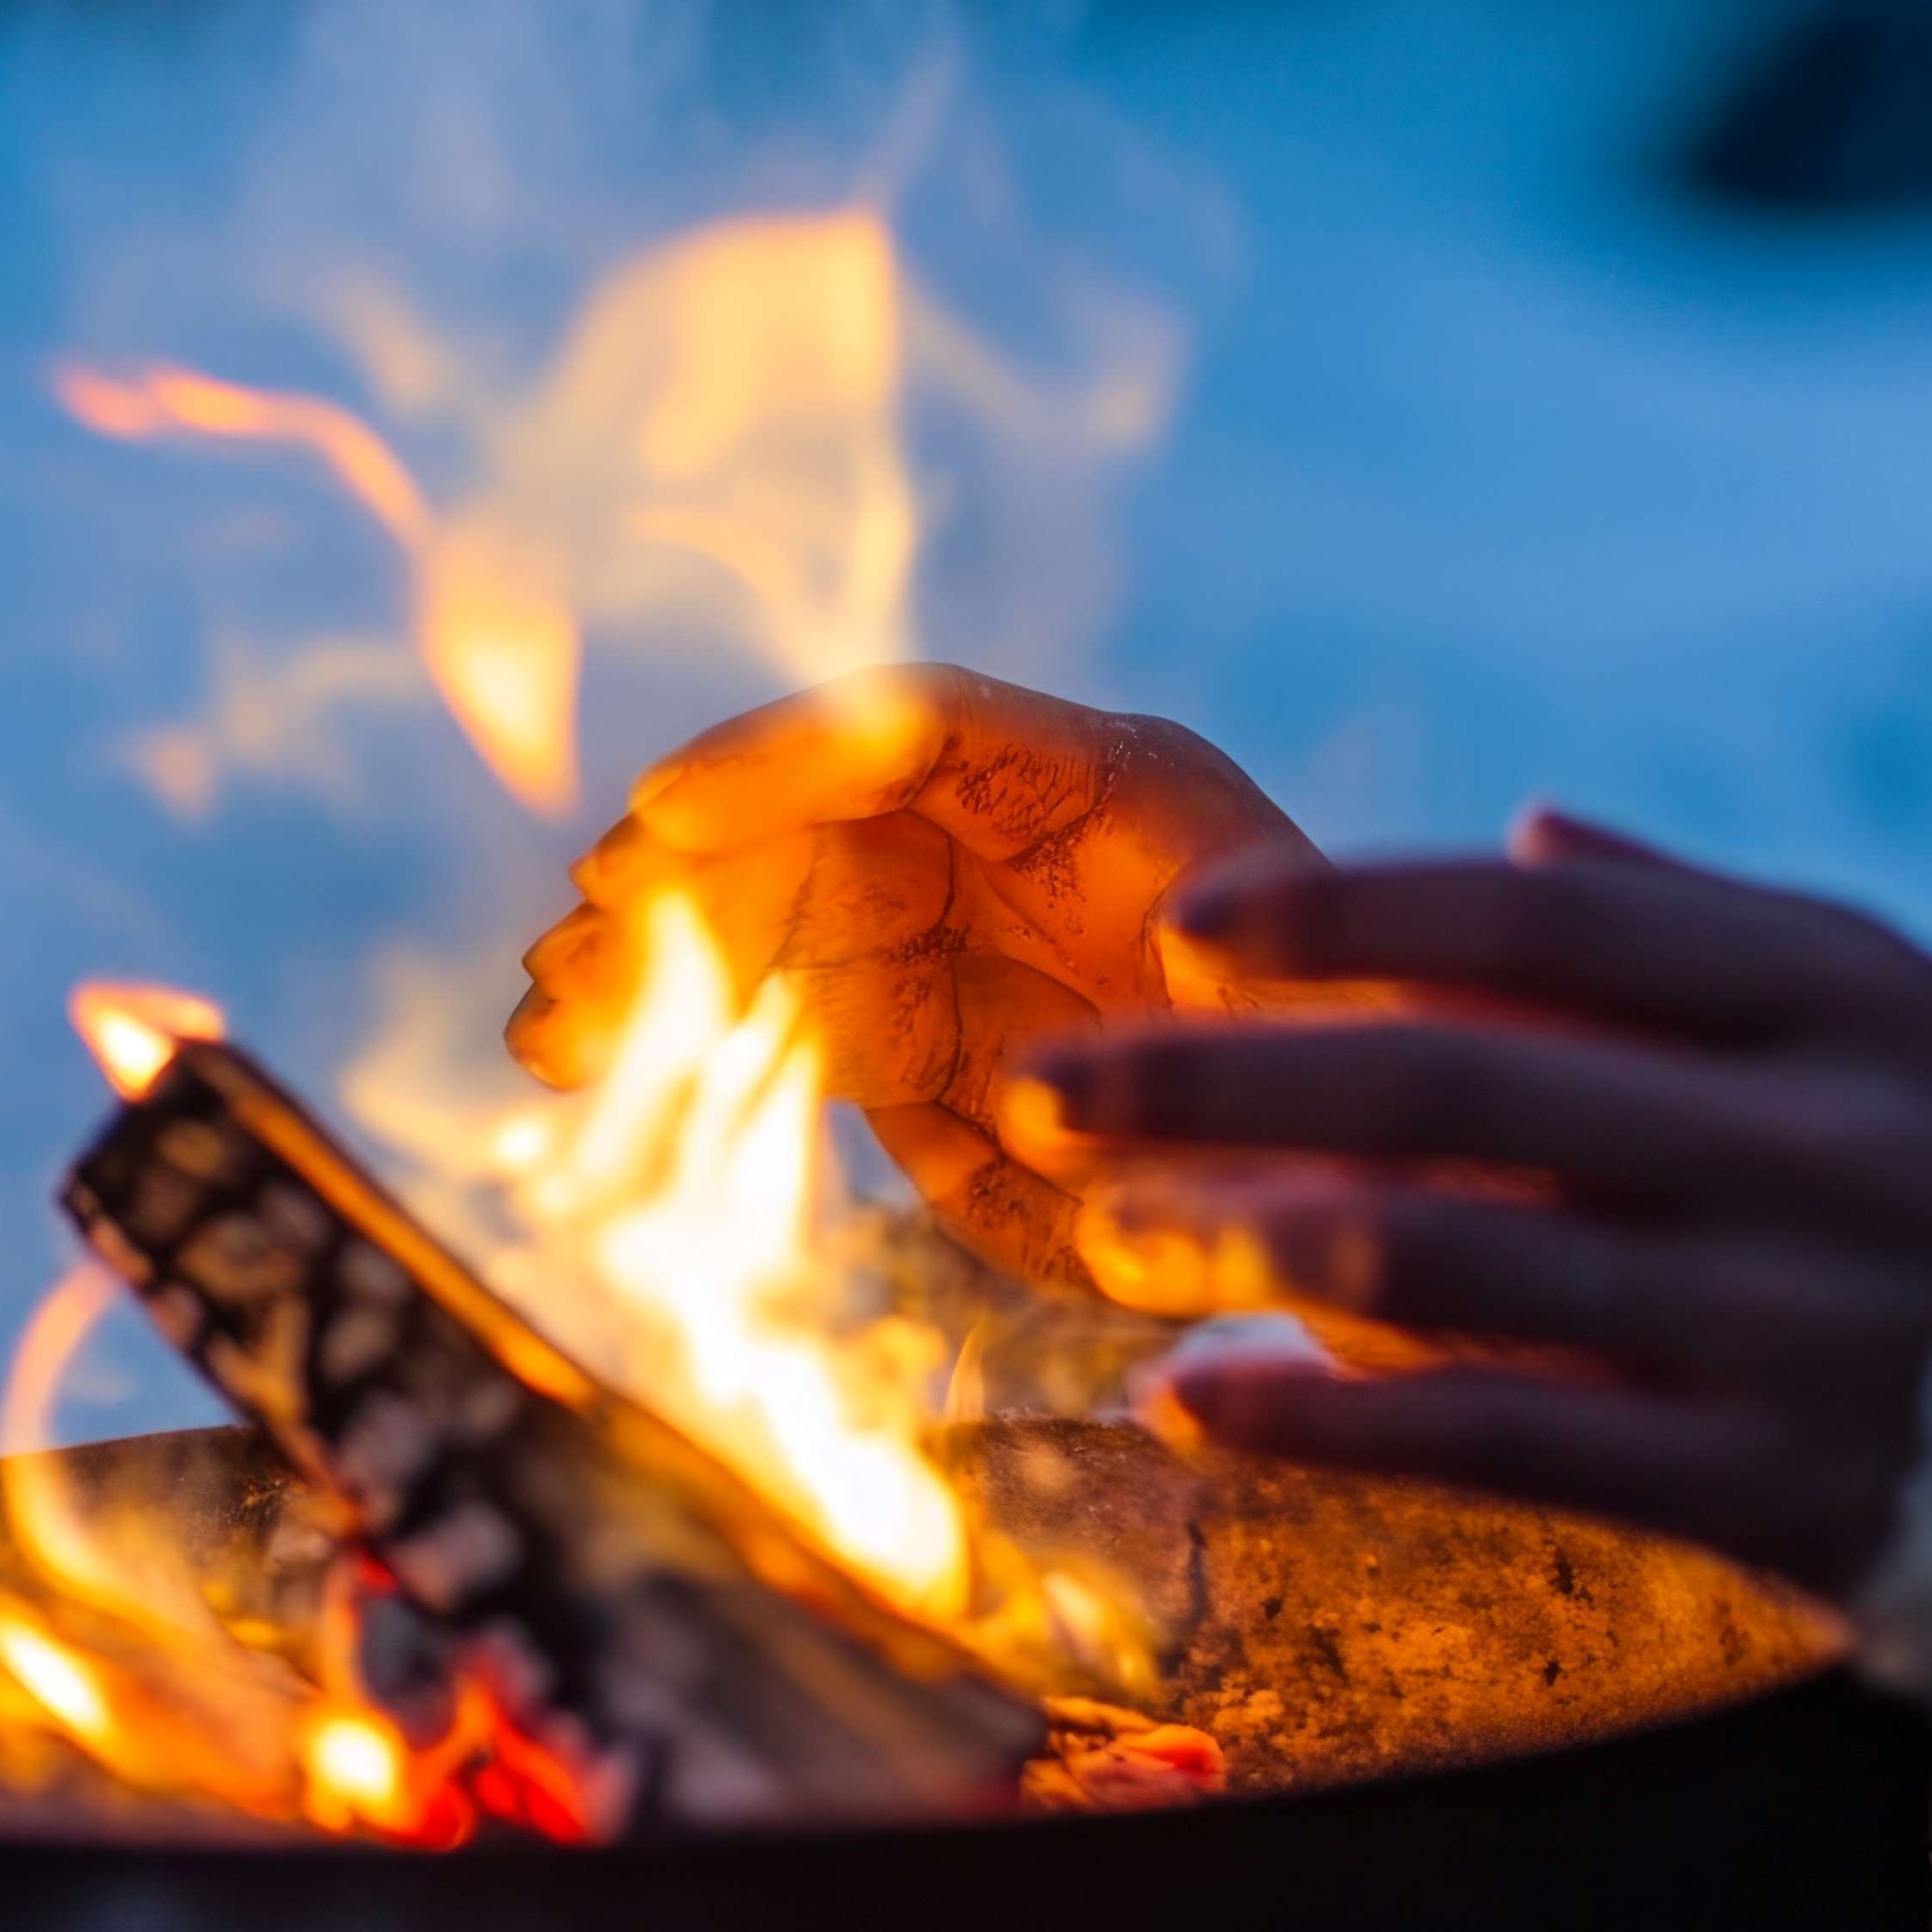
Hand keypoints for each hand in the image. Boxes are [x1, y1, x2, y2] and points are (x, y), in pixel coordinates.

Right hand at [510, 665, 1314, 1282]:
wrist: (1378, 1203)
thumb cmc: (1353, 1112)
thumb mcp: (1282, 1070)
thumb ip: (1158, 1053)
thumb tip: (1018, 1091)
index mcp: (1124, 794)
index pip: (921, 727)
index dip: (782, 759)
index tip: (661, 817)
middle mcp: (1029, 839)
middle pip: (819, 820)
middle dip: (685, 878)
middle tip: (578, 951)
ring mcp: (970, 928)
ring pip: (776, 911)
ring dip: (660, 959)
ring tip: (552, 1025)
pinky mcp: (925, 1032)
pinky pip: (784, 1006)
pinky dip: (684, 1029)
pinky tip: (578, 1058)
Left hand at [1014, 814, 1931, 1595]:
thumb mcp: (1894, 1012)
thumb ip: (1705, 921)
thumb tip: (1528, 821)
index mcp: (1839, 990)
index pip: (1547, 913)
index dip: (1351, 910)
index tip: (1190, 924)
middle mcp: (1814, 1138)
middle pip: (1459, 1079)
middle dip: (1224, 1076)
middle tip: (1054, 1081)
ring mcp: (1789, 1318)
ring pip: (1455, 1264)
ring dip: (1243, 1246)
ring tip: (1102, 1236)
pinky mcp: (1769, 1485)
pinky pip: (1503, 1445)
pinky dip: (1330, 1424)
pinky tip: (1199, 1408)